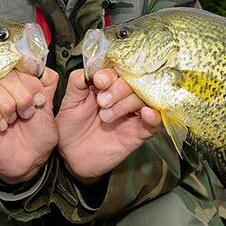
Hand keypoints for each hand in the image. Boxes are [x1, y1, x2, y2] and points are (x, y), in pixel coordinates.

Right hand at [0, 67, 58, 184]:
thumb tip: (41, 66)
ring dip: (7, 105)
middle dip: (21, 95)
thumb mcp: (49, 106)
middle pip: (2, 75)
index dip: (29, 79)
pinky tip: (1, 127)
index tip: (40, 98)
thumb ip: (46, 84)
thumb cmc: (38, 135)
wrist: (33, 161)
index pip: (15, 64)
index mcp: (15, 82)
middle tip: (28, 113)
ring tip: (14, 120)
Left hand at [56, 69, 161, 183]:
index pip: (118, 70)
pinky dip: (154, 117)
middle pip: (134, 82)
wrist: (71, 156)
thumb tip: (89, 69)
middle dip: (118, 89)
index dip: (110, 74)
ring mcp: (132, 114)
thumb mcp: (70, 102)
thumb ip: (78, 83)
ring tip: (106, 116)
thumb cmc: (71, 127)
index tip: (99, 81)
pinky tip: (146, 113)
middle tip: (102, 102)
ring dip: (127, 103)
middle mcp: (122, 96)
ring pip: (144, 98)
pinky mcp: (139, 133)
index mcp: (107, 85)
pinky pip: (155, 124)